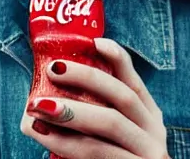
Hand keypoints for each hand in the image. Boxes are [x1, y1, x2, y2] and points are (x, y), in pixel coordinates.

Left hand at [21, 38, 169, 158]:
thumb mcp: (118, 141)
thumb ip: (97, 117)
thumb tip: (49, 92)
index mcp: (150, 119)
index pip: (135, 81)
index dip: (117, 58)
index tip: (95, 41)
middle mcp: (153, 135)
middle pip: (121, 98)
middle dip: (86, 78)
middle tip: (53, 69)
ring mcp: (147, 157)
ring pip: (109, 127)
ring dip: (70, 114)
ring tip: (36, 108)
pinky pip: (98, 158)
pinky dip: (67, 147)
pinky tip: (44, 139)